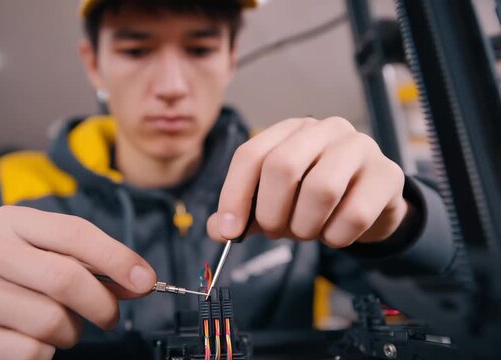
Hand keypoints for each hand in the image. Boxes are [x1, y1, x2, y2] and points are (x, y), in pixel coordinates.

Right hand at [0, 206, 155, 358]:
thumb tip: (140, 280)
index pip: (74, 232)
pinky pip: (29, 351)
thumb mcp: (49, 260)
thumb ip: (92, 266)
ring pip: (50, 320)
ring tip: (58, 328)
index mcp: (8, 220)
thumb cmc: (16, 285)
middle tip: (110, 317)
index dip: (117, 258)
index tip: (145, 281)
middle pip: (65, 277)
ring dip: (70, 332)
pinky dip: (44, 354)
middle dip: (102, 304)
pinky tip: (28, 342)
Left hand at [208, 117, 407, 247]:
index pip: (250, 155)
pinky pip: (355, 214)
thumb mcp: (275, 204)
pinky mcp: (387, 174)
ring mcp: (359, 147)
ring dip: (306, 226)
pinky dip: (337, 237)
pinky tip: (336, 234)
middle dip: (272, 212)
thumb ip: (244, 214)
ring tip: (309, 231)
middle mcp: (324, 129)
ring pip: (321, 189)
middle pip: (282, 166)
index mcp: (289, 131)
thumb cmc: (315, 200)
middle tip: (277, 231)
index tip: (229, 230)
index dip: (234, 195)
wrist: (371, 204)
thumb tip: (217, 229)